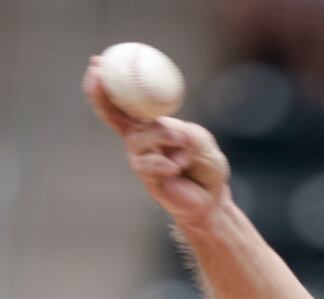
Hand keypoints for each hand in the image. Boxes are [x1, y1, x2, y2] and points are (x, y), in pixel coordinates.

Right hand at [82, 56, 230, 227]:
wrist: (213, 197)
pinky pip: (149, 165)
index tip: (96, 62)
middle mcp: (139, 140)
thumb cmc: (205, 164)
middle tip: (97, 74)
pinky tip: (178, 167)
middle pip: (112, 115)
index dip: (107, 83)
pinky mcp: (148, 179)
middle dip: (99, 94)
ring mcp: (141, 159)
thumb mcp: (199, 138)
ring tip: (184, 144)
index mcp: (149, 124)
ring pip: (138, 139)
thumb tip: (166, 131)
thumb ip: (183, 132)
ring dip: (163, 136)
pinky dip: (169, 163)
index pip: (124, 102)